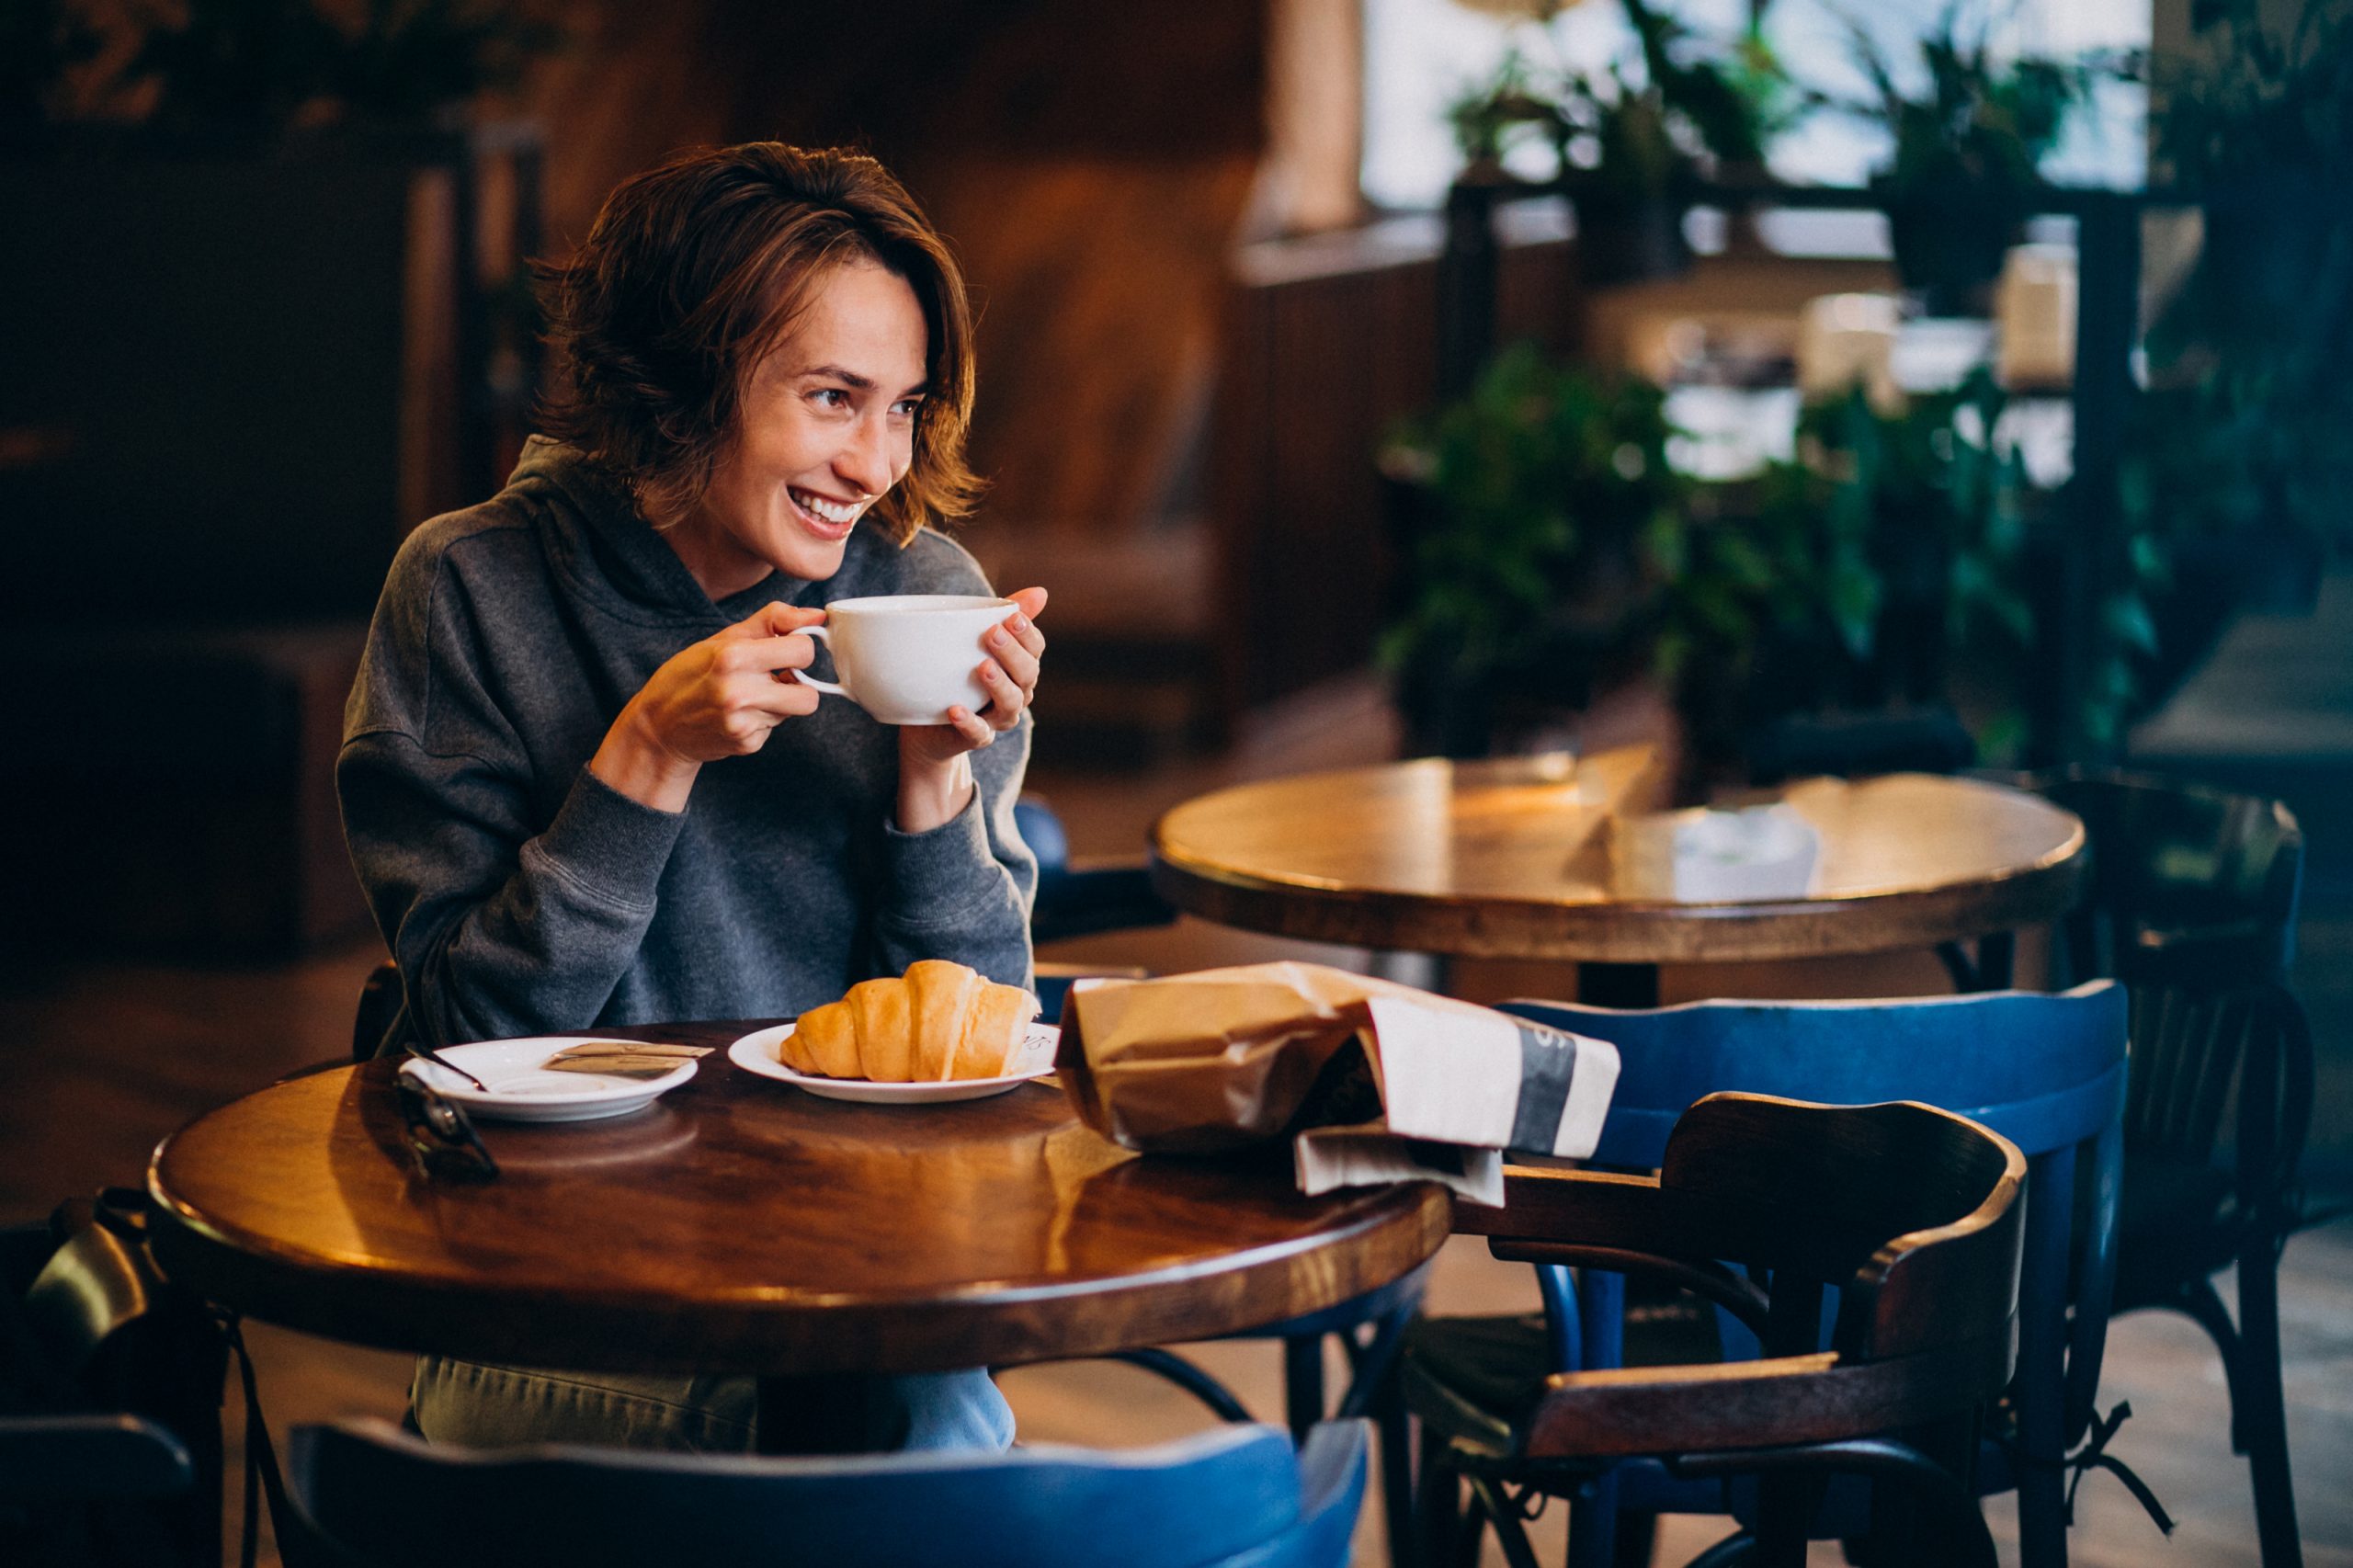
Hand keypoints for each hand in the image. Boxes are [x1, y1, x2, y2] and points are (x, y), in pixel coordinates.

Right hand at [591, 601, 824, 811]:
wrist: (659, 725)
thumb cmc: (691, 674)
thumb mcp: (724, 638)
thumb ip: (773, 621)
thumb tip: (818, 615)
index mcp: (733, 657)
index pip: (804, 651)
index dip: (798, 648)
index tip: (783, 649)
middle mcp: (739, 693)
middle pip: (810, 695)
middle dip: (798, 684)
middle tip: (776, 677)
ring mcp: (743, 723)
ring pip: (794, 711)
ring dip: (780, 702)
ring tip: (751, 694)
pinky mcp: (746, 744)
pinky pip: (775, 728)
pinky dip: (763, 719)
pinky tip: (739, 714)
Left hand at [896, 586, 1046, 831]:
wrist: (929, 727)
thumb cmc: (958, 676)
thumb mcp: (976, 643)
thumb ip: (1002, 616)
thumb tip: (1041, 591)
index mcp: (1019, 668)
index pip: (1035, 649)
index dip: (1027, 633)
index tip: (1012, 616)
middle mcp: (1016, 694)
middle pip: (1027, 675)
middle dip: (1012, 653)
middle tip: (992, 634)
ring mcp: (997, 719)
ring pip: (1010, 705)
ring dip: (999, 685)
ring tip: (983, 667)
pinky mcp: (974, 737)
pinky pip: (978, 733)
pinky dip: (969, 722)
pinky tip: (955, 709)